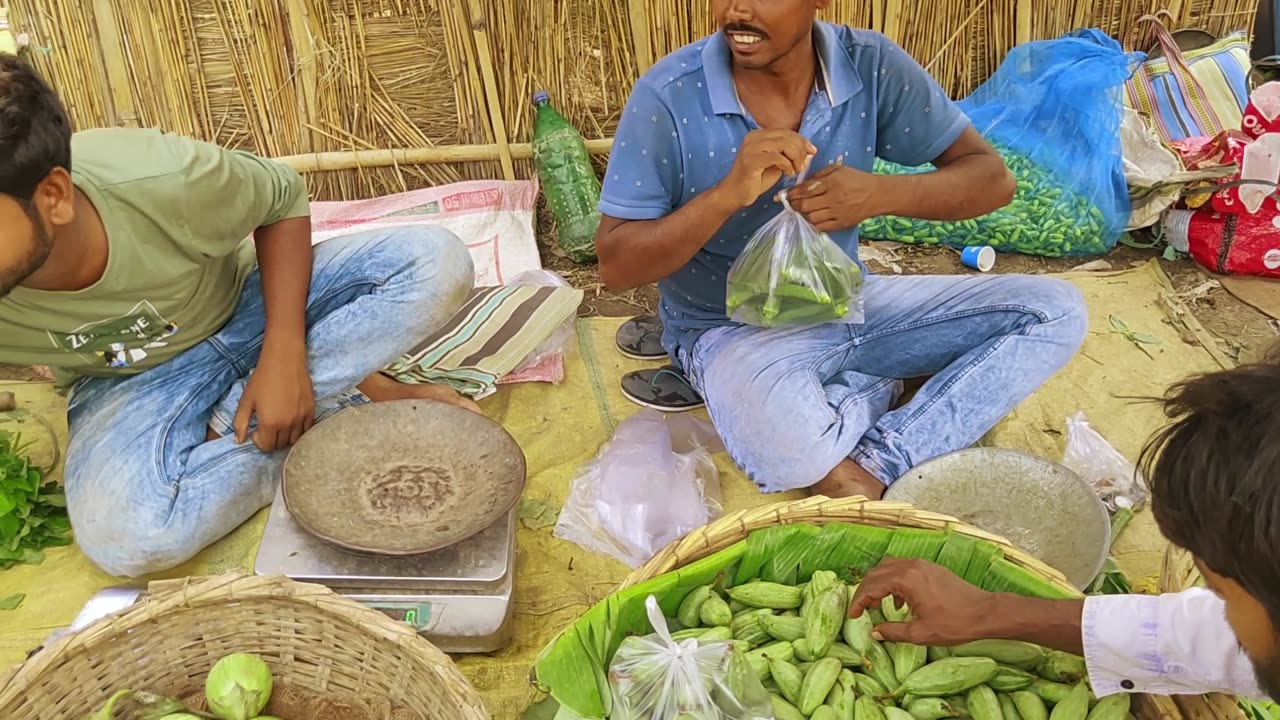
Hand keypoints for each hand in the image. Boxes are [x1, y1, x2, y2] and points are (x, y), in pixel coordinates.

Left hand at [233, 341, 315, 452]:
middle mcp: (287, 424)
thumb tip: (239, 441)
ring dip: (286, 436)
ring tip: (280, 424)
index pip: (267, 447)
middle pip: (281, 445)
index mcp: (269, 423)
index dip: (259, 442)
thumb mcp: (246, 400)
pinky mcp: (311, 410)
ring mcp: (301, 418)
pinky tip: (292, 420)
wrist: (284, 361)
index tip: (256, 430)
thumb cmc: (262, 379)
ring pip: (295, 440)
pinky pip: (307, 429)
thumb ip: (240, 423)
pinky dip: (299, 430)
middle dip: (272, 439)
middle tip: (267, 426)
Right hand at [716, 130, 815, 208]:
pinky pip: (777, 157)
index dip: (802, 140)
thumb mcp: (776, 164)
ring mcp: (751, 147)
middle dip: (801, 150)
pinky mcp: (751, 160)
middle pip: (787, 136)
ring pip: (784, 144)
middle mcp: (753, 137)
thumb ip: (789, 155)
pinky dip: (787, 165)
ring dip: (795, 158)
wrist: (734, 194)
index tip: (812, 151)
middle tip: (802, 165)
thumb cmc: (754, 181)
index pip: (786, 131)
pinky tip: (788, 173)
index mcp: (758, 135)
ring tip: (795, 171)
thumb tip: (809, 151)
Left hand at [786, 164, 886, 231]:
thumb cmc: (855, 179)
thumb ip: (819, 174)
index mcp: (831, 182)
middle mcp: (833, 198)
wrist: (876, 194)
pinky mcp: (841, 224)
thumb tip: (801, 183)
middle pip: (805, 206)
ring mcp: (837, 213)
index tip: (782, 195)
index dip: (791, 193)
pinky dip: (814, 223)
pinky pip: (821, 227)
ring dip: (804, 215)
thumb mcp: (838, 169)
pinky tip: (814, 217)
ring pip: (811, 218)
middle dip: (794, 205)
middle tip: (792, 203)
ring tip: (805, 210)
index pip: (805, 190)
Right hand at [848, 558, 994, 645]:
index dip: (858, 602)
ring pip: (888, 567)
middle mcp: (911, 566)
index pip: (871, 587)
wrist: (985, 613)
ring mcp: (921, 564)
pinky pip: (903, 568)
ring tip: (879, 605)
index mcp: (906, 579)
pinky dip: (894, 581)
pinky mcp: (930, 567)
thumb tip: (874, 632)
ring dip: (879, 584)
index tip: (853, 616)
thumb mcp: (920, 633)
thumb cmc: (955, 624)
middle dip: (865, 591)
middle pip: (876, 573)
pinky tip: (900, 601)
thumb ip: (893, 631)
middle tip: (862, 611)